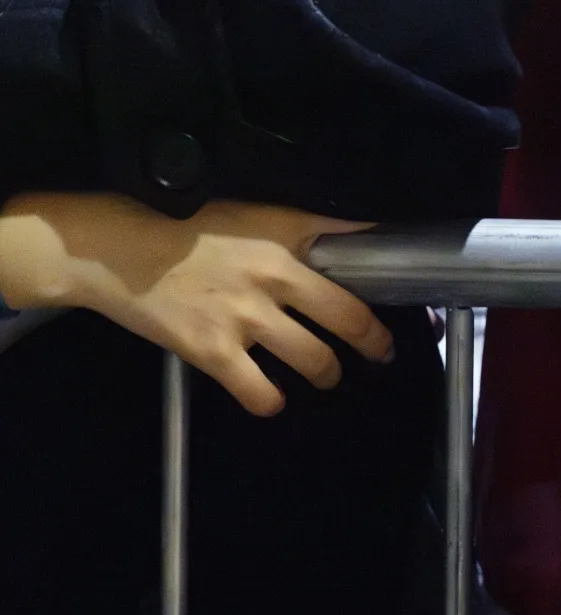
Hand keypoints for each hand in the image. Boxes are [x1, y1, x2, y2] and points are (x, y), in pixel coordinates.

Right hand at [0, 192, 392, 415]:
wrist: (115, 248)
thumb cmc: (185, 227)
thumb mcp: (253, 214)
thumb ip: (309, 228)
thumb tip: (368, 232)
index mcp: (283, 248)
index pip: (352, 283)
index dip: (380, 313)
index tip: (391, 328)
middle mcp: (271, 285)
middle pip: (347, 326)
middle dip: (370, 348)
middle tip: (374, 356)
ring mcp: (243, 321)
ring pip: (314, 362)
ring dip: (326, 374)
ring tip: (323, 373)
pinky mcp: (212, 352)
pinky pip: (260, 393)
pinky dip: (271, 401)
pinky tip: (271, 396)